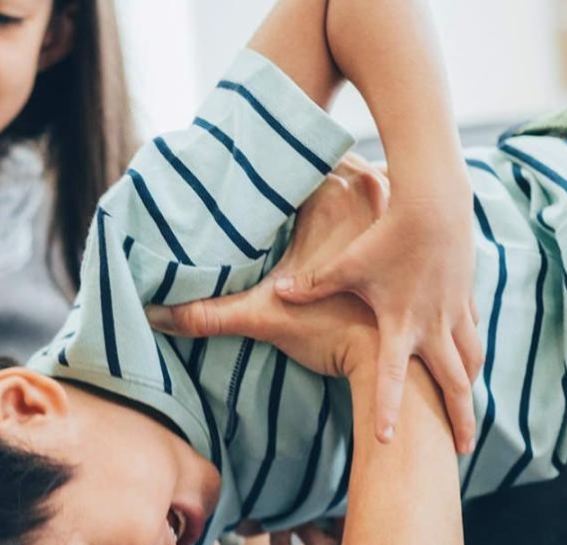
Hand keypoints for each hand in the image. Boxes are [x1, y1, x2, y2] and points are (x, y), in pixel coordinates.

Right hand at [146, 157, 384, 381]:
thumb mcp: (262, 316)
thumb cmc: (332, 332)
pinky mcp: (410, 232)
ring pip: (367, 170)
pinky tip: (360, 208)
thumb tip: (156, 316)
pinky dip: (376, 197)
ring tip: (316, 184)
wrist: (392, 364)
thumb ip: (208, 314)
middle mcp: (371, 189)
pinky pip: (393, 196)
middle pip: (331, 158)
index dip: (273, 160)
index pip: (297, 157)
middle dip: (306, 166)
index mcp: (334, 193)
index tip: (253, 163)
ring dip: (345, 176)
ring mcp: (396, 207)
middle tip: (276, 172)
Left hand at [273, 160, 482, 452]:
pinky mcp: (464, 295)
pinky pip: (471, 332)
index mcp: (400, 325)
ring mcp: (454, 311)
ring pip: (470, 359)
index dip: (387, 409)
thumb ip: (311, 282)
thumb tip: (276, 291)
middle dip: (459, 418)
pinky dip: (471, 352)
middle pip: (453, 382)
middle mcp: (433, 325)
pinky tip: (469, 361)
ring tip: (467, 412)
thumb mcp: (346, 263)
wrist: (436, 202)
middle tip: (461, 450)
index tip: (385, 441)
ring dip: (469, 388)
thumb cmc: (386, 233)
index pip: (391, 378)